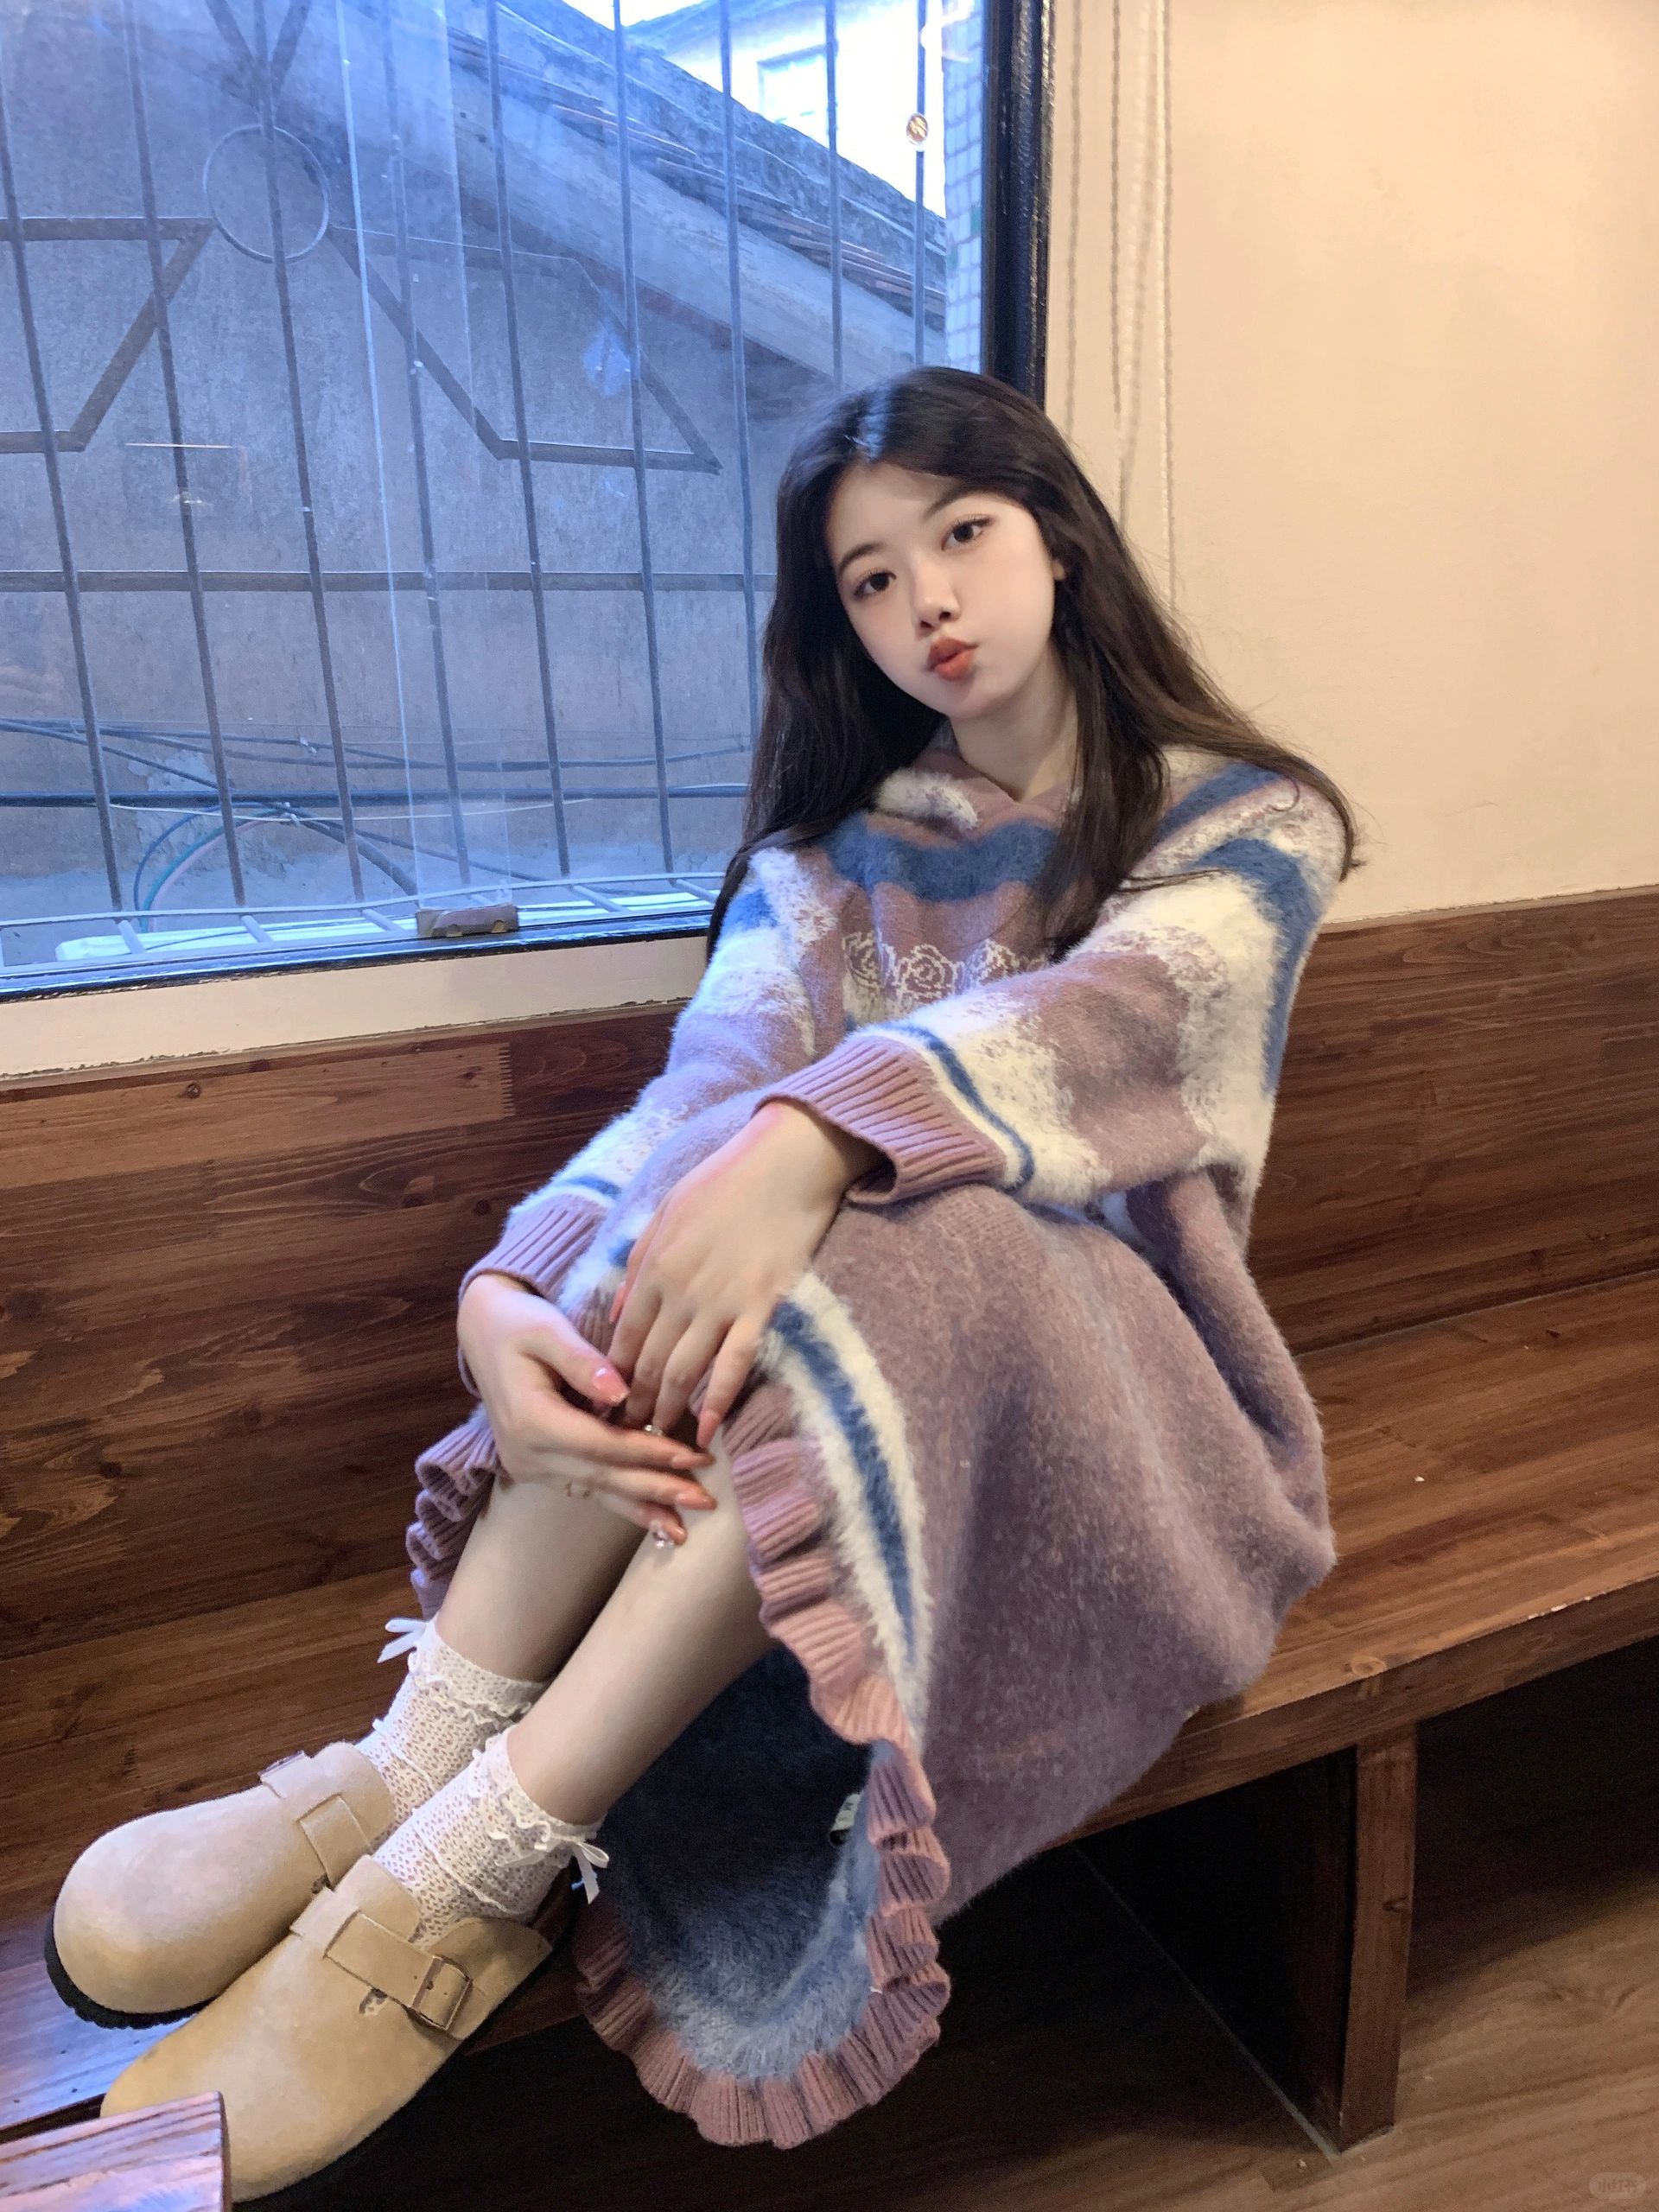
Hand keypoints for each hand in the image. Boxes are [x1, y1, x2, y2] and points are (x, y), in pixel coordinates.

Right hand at [457, 1272, 718, 1544]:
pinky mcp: (538, 1468)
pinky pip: (586, 1488)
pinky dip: (622, 1502)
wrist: (483, 1334)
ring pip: (596, 1491)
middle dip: (656, 1491)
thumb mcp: (548, 1330)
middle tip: (704, 1501)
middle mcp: (527, 1454)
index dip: (649, 1453)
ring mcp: (530, 1466)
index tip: (694, 1457)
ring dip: (642, 1509)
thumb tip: (623, 1392)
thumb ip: (584, 1362)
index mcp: (530, 1420)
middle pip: (602, 1477)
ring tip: (683, 1530)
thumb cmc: (519, 1325)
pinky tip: (654, 1521)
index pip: (601, 1445)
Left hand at [605, 1102, 876, 1449]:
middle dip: (635, 1403)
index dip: (613, 1376)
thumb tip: (613, 1314)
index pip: (624, 1337)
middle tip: (627, 1435)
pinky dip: (717, 1402)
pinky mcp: (760, 1308)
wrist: (786, 1163)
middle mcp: (680, 1292)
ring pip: (685, 1371)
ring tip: (659, 1439)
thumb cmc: (726, 1179)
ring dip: (668, 1409)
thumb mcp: (666, 1210)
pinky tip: (708, 1429)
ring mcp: (720, 1303)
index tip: (607, 1403)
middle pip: (650, 1362)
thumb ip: (637, 1262)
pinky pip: (733, 1365)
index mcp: (654, 1266)